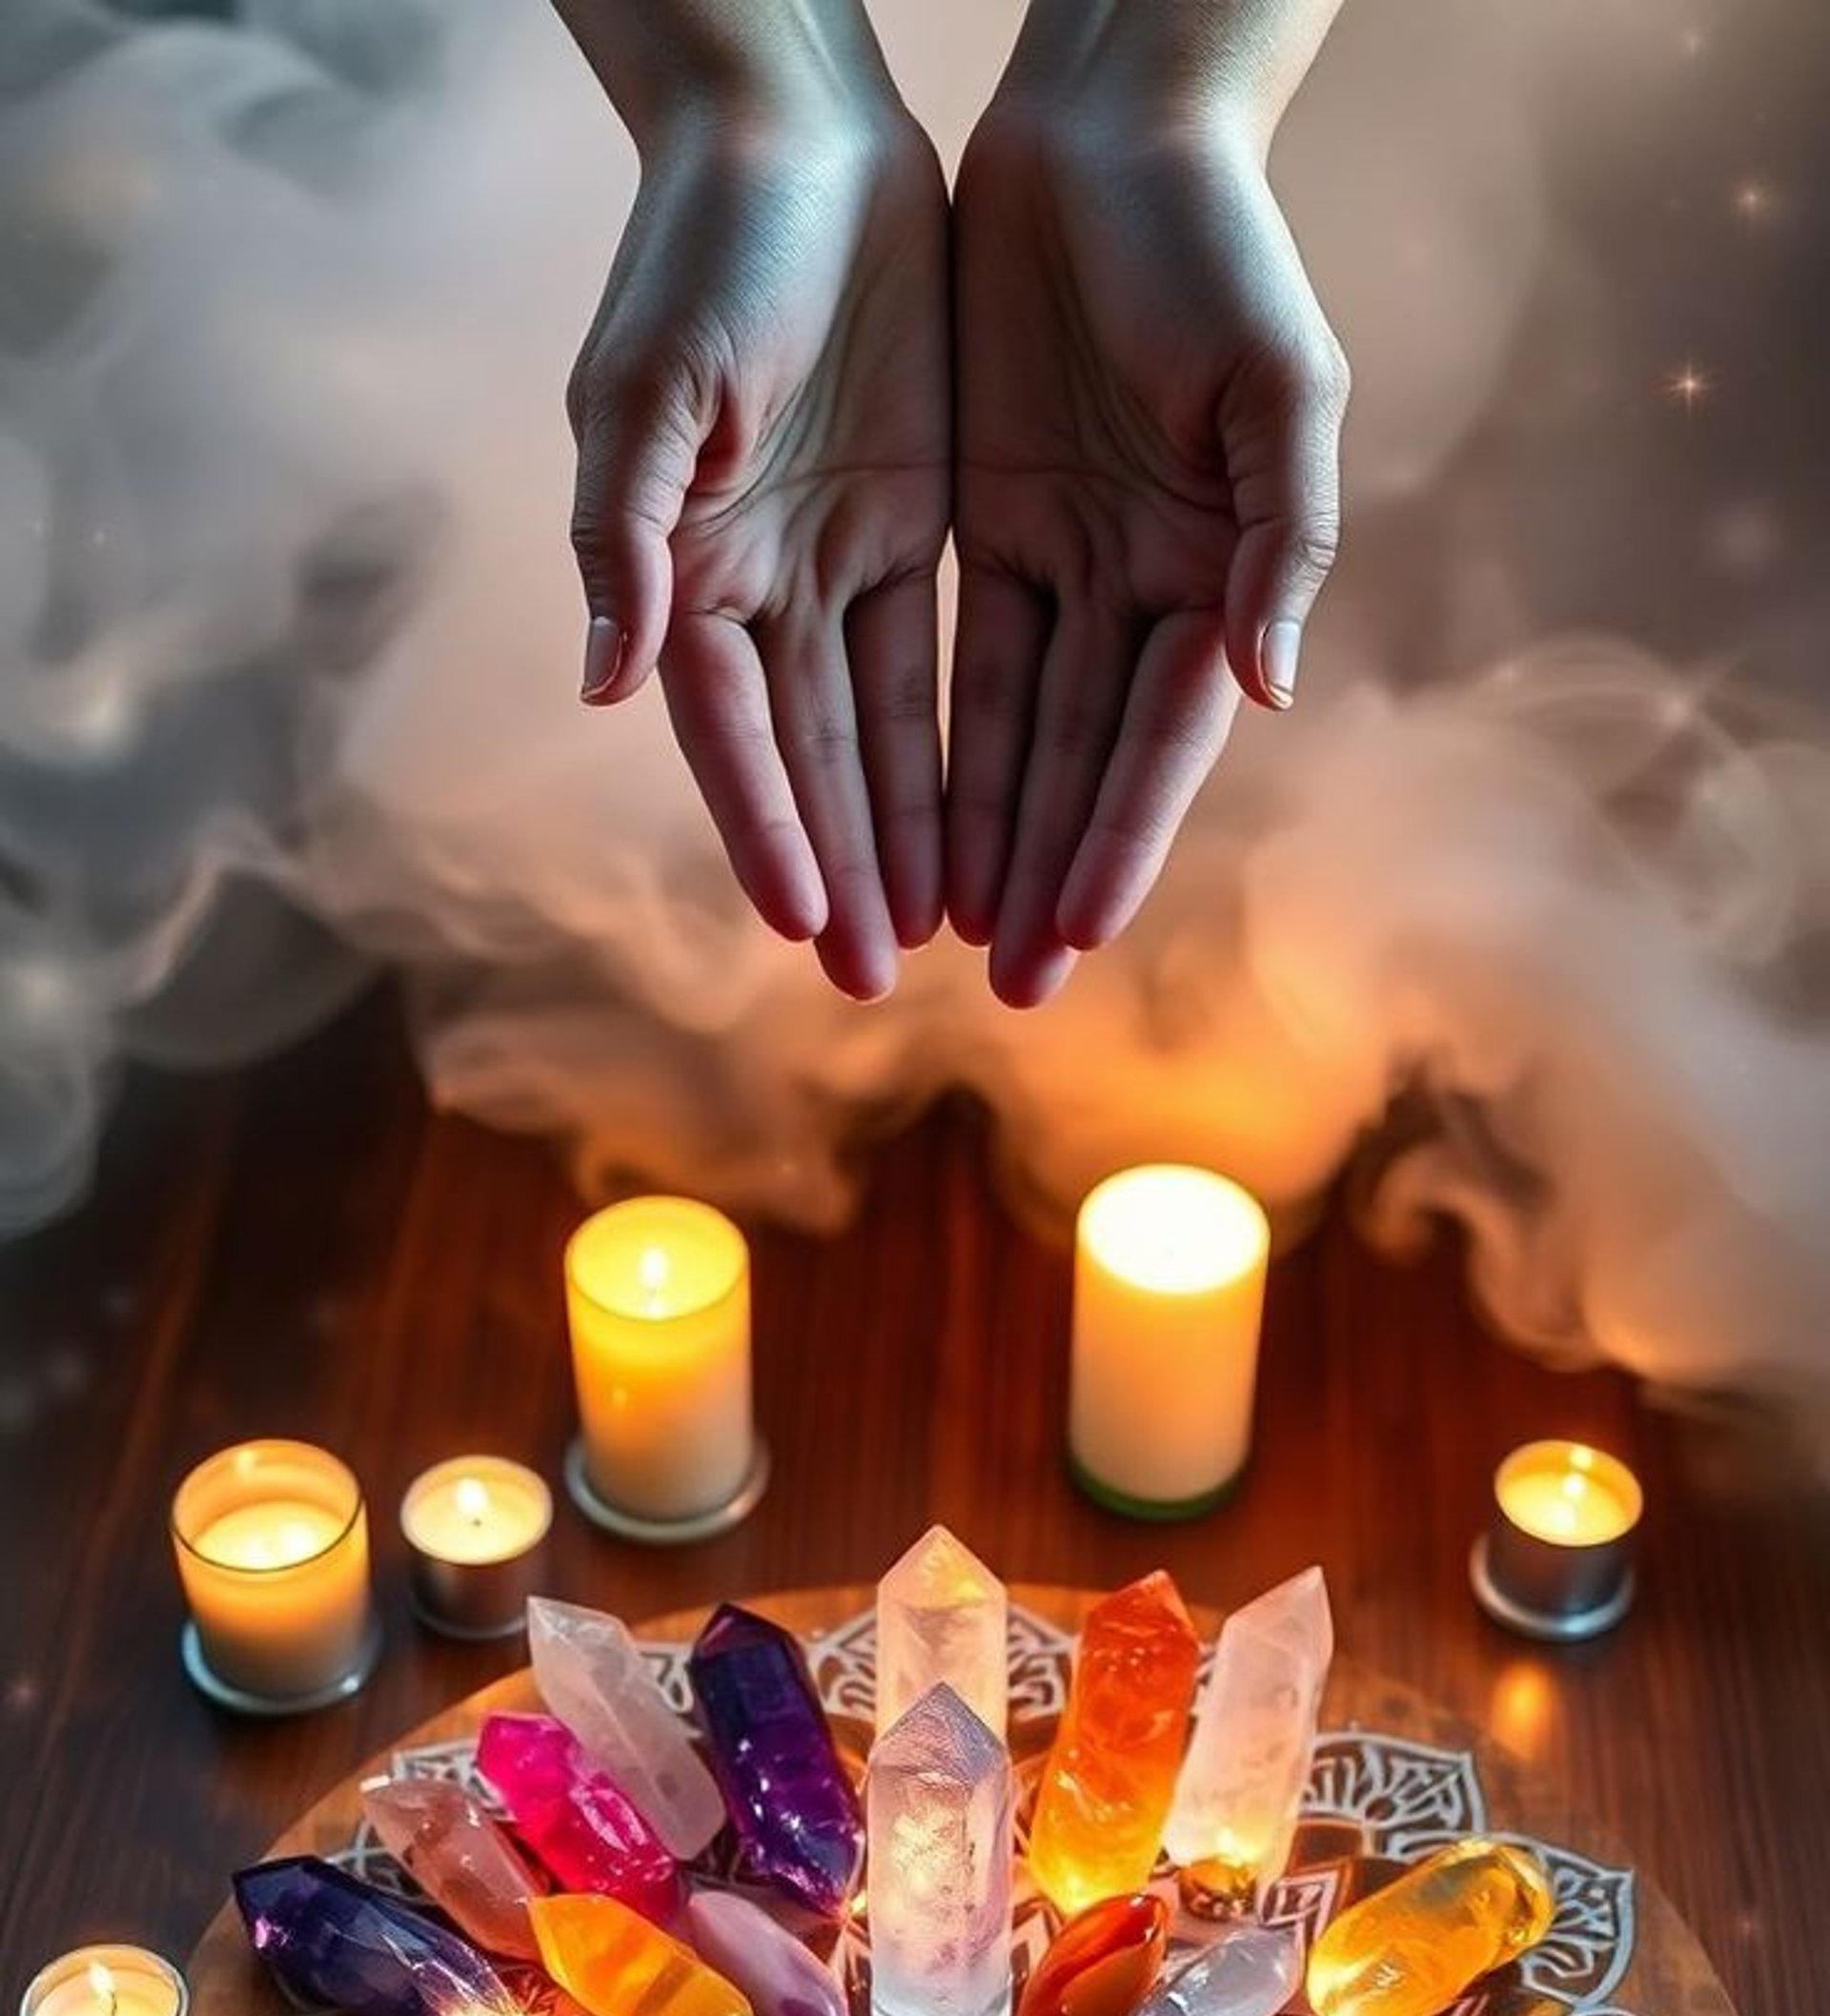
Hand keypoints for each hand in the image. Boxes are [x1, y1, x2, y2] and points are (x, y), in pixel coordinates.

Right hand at [568, 103, 948, 997]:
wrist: (792, 127)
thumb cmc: (703, 245)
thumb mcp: (651, 385)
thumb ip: (627, 537)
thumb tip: (610, 686)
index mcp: (688, 560)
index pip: (730, 729)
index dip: (765, 824)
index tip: (798, 921)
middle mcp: (756, 580)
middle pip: (808, 756)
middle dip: (840, 868)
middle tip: (871, 977)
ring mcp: (837, 554)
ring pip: (880, 731)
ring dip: (906, 833)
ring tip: (940, 934)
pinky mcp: (917, 516)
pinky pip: (943, 663)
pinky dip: (959, 749)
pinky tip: (986, 830)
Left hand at [949, 95, 1348, 1004]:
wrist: (1114, 124)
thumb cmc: (1216, 241)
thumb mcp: (1275, 382)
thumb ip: (1282, 537)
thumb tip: (1262, 691)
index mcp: (1214, 567)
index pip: (1154, 735)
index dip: (1116, 835)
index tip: (1079, 932)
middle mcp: (1139, 583)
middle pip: (1076, 758)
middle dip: (1041, 874)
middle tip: (1007, 989)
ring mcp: (1058, 555)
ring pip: (1006, 731)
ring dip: (978, 836)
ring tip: (939, 940)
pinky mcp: (982, 516)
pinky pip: (943, 655)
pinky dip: (925, 747)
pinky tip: (901, 831)